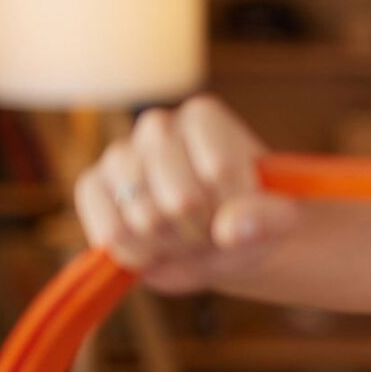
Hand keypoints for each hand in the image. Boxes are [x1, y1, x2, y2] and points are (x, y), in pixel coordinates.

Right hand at [72, 93, 298, 294]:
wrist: (219, 241)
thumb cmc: (250, 221)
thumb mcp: (277, 221)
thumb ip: (266, 220)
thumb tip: (232, 227)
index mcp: (204, 117)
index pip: (219, 171)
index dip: (234, 207)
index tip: (244, 209)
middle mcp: (157, 125)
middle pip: (182, 199)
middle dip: (203, 230)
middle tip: (211, 227)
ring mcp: (119, 155)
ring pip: (145, 218)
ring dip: (173, 244)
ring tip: (184, 236)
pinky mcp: (93, 187)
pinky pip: (111, 231)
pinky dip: (138, 253)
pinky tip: (154, 249)